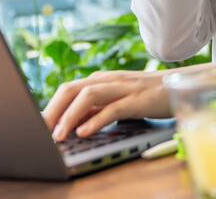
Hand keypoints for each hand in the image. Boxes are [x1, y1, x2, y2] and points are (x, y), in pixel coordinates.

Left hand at [41, 69, 170, 140]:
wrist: (179, 84)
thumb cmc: (145, 95)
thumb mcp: (115, 101)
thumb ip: (94, 109)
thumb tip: (69, 123)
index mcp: (99, 80)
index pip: (67, 90)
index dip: (49, 107)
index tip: (37, 126)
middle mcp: (107, 80)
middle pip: (71, 89)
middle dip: (52, 110)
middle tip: (40, 131)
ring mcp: (122, 88)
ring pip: (88, 95)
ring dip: (70, 116)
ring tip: (59, 135)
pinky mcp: (138, 100)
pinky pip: (113, 108)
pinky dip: (96, 120)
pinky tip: (85, 131)